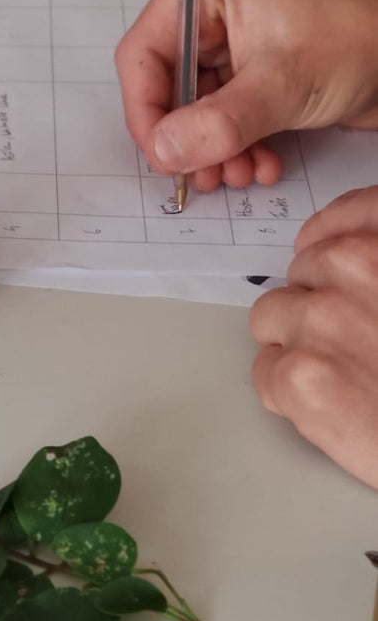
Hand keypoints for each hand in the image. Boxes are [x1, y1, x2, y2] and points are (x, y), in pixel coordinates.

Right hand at [115, 0, 377, 191]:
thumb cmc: (359, 39)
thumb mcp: (280, 86)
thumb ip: (216, 124)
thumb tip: (164, 152)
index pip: (142, 57)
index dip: (147, 113)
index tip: (164, 157)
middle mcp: (209, 12)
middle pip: (166, 89)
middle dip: (187, 139)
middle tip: (205, 176)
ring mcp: (231, 44)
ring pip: (194, 111)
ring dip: (213, 151)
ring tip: (241, 175)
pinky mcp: (253, 72)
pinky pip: (222, 117)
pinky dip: (236, 146)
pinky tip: (262, 164)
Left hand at [249, 187, 377, 489]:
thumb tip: (353, 261)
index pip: (350, 214)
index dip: (334, 237)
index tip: (329, 253)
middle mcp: (355, 266)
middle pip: (303, 270)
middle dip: (318, 301)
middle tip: (356, 341)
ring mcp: (320, 319)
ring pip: (270, 316)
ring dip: (296, 342)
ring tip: (344, 375)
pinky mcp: (295, 375)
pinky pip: (264, 371)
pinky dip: (289, 391)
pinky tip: (334, 407)